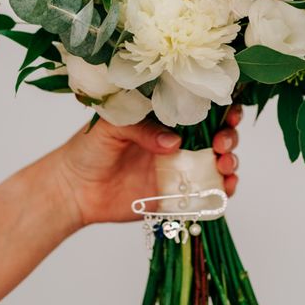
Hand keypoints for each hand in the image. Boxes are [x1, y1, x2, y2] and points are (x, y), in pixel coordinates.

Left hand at [37, 106, 241, 226]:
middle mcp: (180, 142)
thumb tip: (174, 142)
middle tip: (221, 143)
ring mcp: (181, 170)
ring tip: (223, 165)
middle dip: (230, 136)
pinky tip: (225, 188)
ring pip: (219, 163)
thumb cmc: (88, 149)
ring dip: (231, 162)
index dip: (222, 107)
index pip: (203, 108)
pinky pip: (209, 193)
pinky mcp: (178, 196)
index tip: (228, 112)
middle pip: (220, 134)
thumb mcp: (111, 126)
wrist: (73, 189)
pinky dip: (223, 190)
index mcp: (166, 118)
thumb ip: (142, 129)